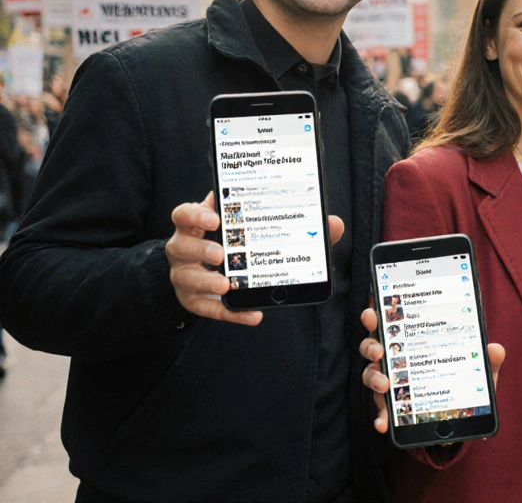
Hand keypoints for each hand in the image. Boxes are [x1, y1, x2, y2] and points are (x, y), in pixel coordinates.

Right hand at [166, 192, 344, 325]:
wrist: (202, 272)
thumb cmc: (236, 243)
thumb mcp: (252, 228)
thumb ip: (293, 223)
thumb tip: (333, 223)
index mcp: (198, 225)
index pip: (185, 214)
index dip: (197, 214)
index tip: (216, 217)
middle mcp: (185, 248)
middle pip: (181, 246)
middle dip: (201, 250)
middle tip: (222, 254)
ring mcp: (185, 275)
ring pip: (187, 278)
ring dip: (207, 282)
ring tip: (227, 286)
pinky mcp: (193, 301)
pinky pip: (210, 310)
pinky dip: (231, 314)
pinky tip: (253, 315)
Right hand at [359, 306, 504, 433]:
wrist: (462, 418)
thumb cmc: (466, 384)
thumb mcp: (479, 371)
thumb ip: (488, 360)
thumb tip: (495, 348)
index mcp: (415, 341)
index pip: (392, 323)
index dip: (377, 316)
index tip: (373, 311)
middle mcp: (397, 360)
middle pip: (374, 346)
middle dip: (371, 345)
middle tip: (379, 350)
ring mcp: (392, 383)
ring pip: (371, 375)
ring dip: (374, 379)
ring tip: (385, 385)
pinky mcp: (393, 407)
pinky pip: (382, 410)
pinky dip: (381, 416)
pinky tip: (383, 422)